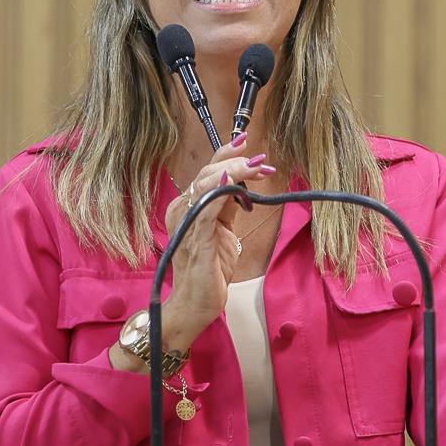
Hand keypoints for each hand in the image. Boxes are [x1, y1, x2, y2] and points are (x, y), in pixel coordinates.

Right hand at [157, 136, 275, 346]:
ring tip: (257, 168)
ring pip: (206, 185)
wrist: (196, 304)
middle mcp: (182, 210)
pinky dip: (219, 193)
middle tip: (263, 163)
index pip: (206, 171)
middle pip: (208, 173)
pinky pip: (206, 210)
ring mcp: (186, 224)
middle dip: (239, 163)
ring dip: (234, 172)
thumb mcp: (223, 230)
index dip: (226, 153)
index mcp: (187, 206)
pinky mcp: (196, 240)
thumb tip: (242, 183)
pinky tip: (231, 182)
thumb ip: (228, 206)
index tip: (247, 141)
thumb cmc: (209, 269)